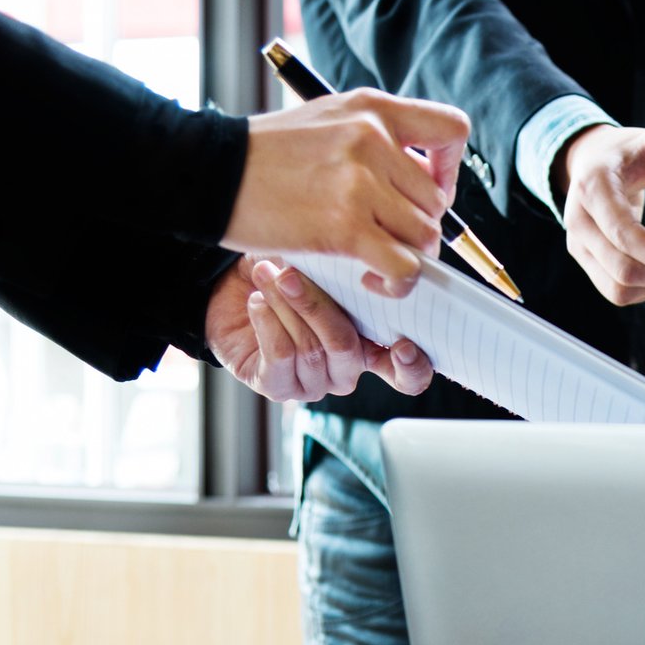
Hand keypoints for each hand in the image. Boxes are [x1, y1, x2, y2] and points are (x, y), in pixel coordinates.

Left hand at [205, 257, 432, 402]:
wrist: (231, 289)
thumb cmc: (286, 275)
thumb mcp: (324, 267)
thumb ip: (354, 275)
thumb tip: (378, 257)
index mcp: (371, 346)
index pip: (408, 374)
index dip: (412, 365)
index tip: (404, 344)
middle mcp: (347, 370)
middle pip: (345, 347)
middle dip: (316, 305)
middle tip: (291, 273)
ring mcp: (314, 383)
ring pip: (310, 348)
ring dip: (285, 305)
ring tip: (267, 275)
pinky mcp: (279, 387)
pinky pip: (280, 356)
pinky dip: (267, 321)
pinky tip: (257, 301)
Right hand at [225, 90, 468, 297]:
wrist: (206, 173)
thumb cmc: (263, 156)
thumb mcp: (327, 122)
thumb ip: (375, 141)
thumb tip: (423, 180)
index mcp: (372, 110)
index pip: (451, 129)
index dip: (449, 167)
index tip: (428, 186)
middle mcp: (372, 139)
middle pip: (436, 200)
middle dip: (417, 226)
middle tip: (386, 238)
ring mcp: (360, 182)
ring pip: (424, 236)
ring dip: (406, 256)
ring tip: (373, 259)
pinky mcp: (345, 226)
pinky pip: (404, 267)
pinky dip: (397, 282)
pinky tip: (370, 277)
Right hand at [558, 116, 644, 304]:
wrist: (591, 161)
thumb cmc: (628, 152)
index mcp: (593, 188)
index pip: (625, 235)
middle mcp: (577, 220)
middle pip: (621, 269)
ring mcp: (576, 243)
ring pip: (616, 288)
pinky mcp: (583, 259)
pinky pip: (613, 292)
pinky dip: (642, 291)